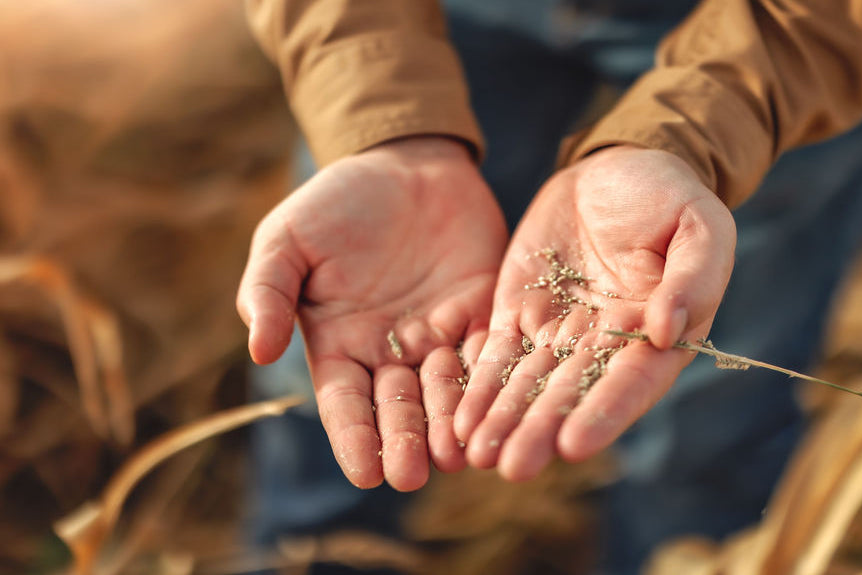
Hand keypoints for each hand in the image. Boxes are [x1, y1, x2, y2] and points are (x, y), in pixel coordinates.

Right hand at [237, 137, 506, 490]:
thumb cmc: (337, 202)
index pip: (346, 404)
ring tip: (456, 455)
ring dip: (450, 425)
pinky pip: (489, 352)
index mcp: (340, 346)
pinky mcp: (484, 313)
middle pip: (398, 408)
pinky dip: (490, 380)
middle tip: (412, 476)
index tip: (363, 475)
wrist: (404, 163)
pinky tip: (495, 406)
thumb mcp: (287, 239)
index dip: (354, 439)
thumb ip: (270, 291)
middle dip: (405, 443)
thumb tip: (259, 351)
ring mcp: (440, 336)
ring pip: (446, 391)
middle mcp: (390, 353)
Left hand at [453, 145, 735, 480]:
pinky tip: (458, 421)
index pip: (630, 381)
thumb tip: (667, 331)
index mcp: (655, 334)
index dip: (603, 413)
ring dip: (504, 421)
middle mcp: (605, 347)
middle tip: (513, 468)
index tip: (574, 445)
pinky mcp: (519, 313)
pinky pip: (496, 355)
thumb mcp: (699, 225)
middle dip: (540, 430)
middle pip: (571, 394)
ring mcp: (558, 333)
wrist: (616, 168)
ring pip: (528, 385)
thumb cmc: (671, 197)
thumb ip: (692, 278)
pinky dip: (478, 387)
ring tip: (478, 457)